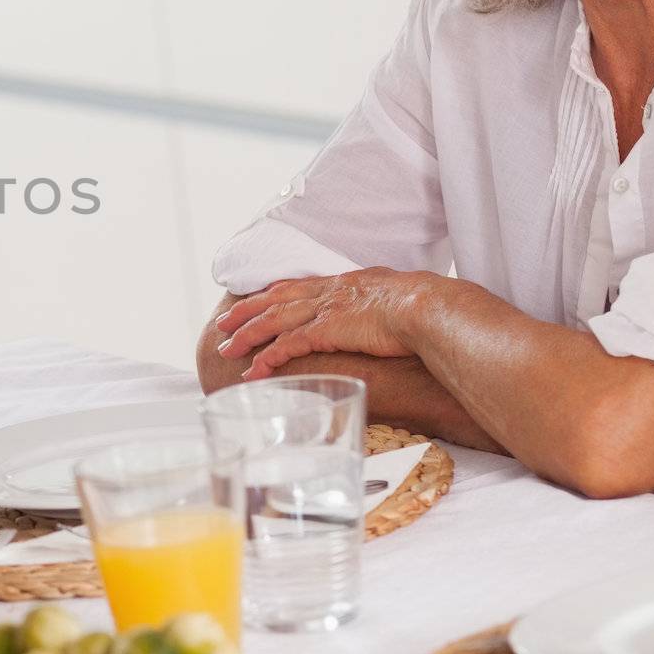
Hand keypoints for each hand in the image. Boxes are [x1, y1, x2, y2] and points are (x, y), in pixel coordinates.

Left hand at [215, 268, 431, 379]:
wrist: (431, 307)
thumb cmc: (427, 307)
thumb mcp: (398, 298)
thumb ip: (382, 305)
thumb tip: (390, 315)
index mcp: (344, 282)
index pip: (297, 285)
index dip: (272, 294)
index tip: (255, 299)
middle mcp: (328, 292)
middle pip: (274, 299)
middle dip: (245, 312)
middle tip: (222, 323)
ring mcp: (324, 310)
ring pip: (272, 321)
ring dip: (246, 336)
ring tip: (226, 351)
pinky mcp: (325, 331)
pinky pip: (286, 346)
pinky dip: (266, 359)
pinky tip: (253, 371)